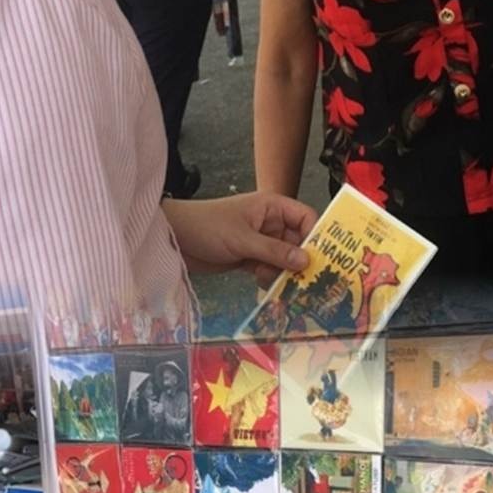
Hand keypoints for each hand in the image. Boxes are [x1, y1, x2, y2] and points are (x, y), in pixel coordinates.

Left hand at [163, 192, 316, 284]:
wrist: (171, 239)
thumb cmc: (206, 227)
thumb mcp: (243, 239)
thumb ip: (275, 251)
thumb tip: (307, 261)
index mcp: (272, 207)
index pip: (305, 218)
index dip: (316, 235)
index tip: (321, 257)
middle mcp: (270, 223)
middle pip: (298, 241)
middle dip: (300, 259)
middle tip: (307, 280)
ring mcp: (260, 241)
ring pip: (284, 258)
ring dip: (284, 272)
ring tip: (281, 284)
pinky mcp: (248, 257)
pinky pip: (269, 268)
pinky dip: (270, 277)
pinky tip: (266, 285)